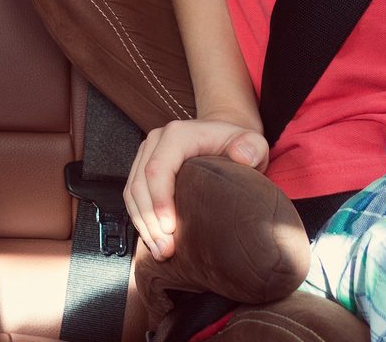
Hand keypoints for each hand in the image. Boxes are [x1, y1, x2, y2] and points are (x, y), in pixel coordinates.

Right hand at [124, 118, 267, 260]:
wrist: (222, 136)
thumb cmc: (237, 144)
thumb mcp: (253, 142)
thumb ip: (252, 146)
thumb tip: (241, 156)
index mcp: (177, 135)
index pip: (158, 168)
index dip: (159, 200)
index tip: (170, 229)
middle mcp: (155, 142)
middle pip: (140, 183)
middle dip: (149, 220)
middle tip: (166, 250)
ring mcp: (146, 154)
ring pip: (132, 191)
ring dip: (143, 224)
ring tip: (160, 251)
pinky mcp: (143, 168)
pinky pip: (133, 195)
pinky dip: (140, 219)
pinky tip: (154, 240)